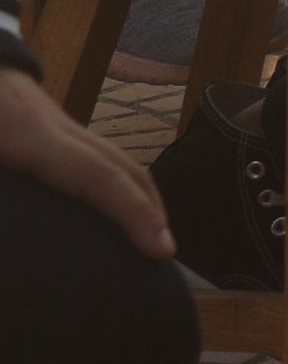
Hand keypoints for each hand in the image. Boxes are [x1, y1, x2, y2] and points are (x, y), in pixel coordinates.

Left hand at [0, 67, 172, 257]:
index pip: (96, 178)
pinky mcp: (54, 125)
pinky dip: (121, 185)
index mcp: (30, 138)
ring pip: (119, 160)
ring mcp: (61, 123)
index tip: (161, 251)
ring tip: (150, 241)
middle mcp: (59, 130)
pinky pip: (103, 157)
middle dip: (150, 211)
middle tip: (165, 256)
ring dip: (142, 198)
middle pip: (124, 167)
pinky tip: (113, 210)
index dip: (133, 215)